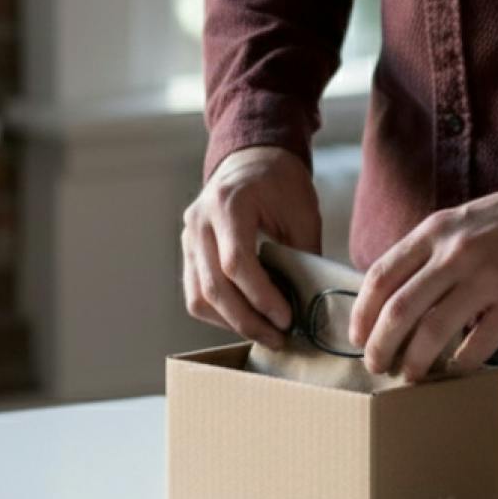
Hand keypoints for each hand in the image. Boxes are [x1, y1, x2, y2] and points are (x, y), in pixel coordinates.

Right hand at [182, 146, 322, 348]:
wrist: (252, 159)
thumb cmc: (282, 184)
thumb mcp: (302, 214)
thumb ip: (302, 255)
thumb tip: (309, 306)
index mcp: (229, 204)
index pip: (236, 262)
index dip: (261, 296)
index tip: (287, 319)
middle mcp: (199, 222)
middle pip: (214, 286)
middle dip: (248, 320)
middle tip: (279, 338)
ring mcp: (188, 237)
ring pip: (199, 296)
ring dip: (232, 323)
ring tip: (266, 334)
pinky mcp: (188, 251)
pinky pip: (196, 293)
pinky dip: (220, 314)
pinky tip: (247, 320)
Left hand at [349, 178, 497, 380]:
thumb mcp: (468, 219)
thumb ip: (435, 249)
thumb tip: (404, 293)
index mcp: (438, 230)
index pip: (382, 276)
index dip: (363, 313)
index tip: (358, 336)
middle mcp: (456, 253)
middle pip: (399, 310)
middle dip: (380, 346)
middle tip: (376, 366)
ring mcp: (488, 278)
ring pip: (432, 332)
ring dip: (415, 361)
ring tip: (410, 376)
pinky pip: (477, 344)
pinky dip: (459, 363)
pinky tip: (455, 369)